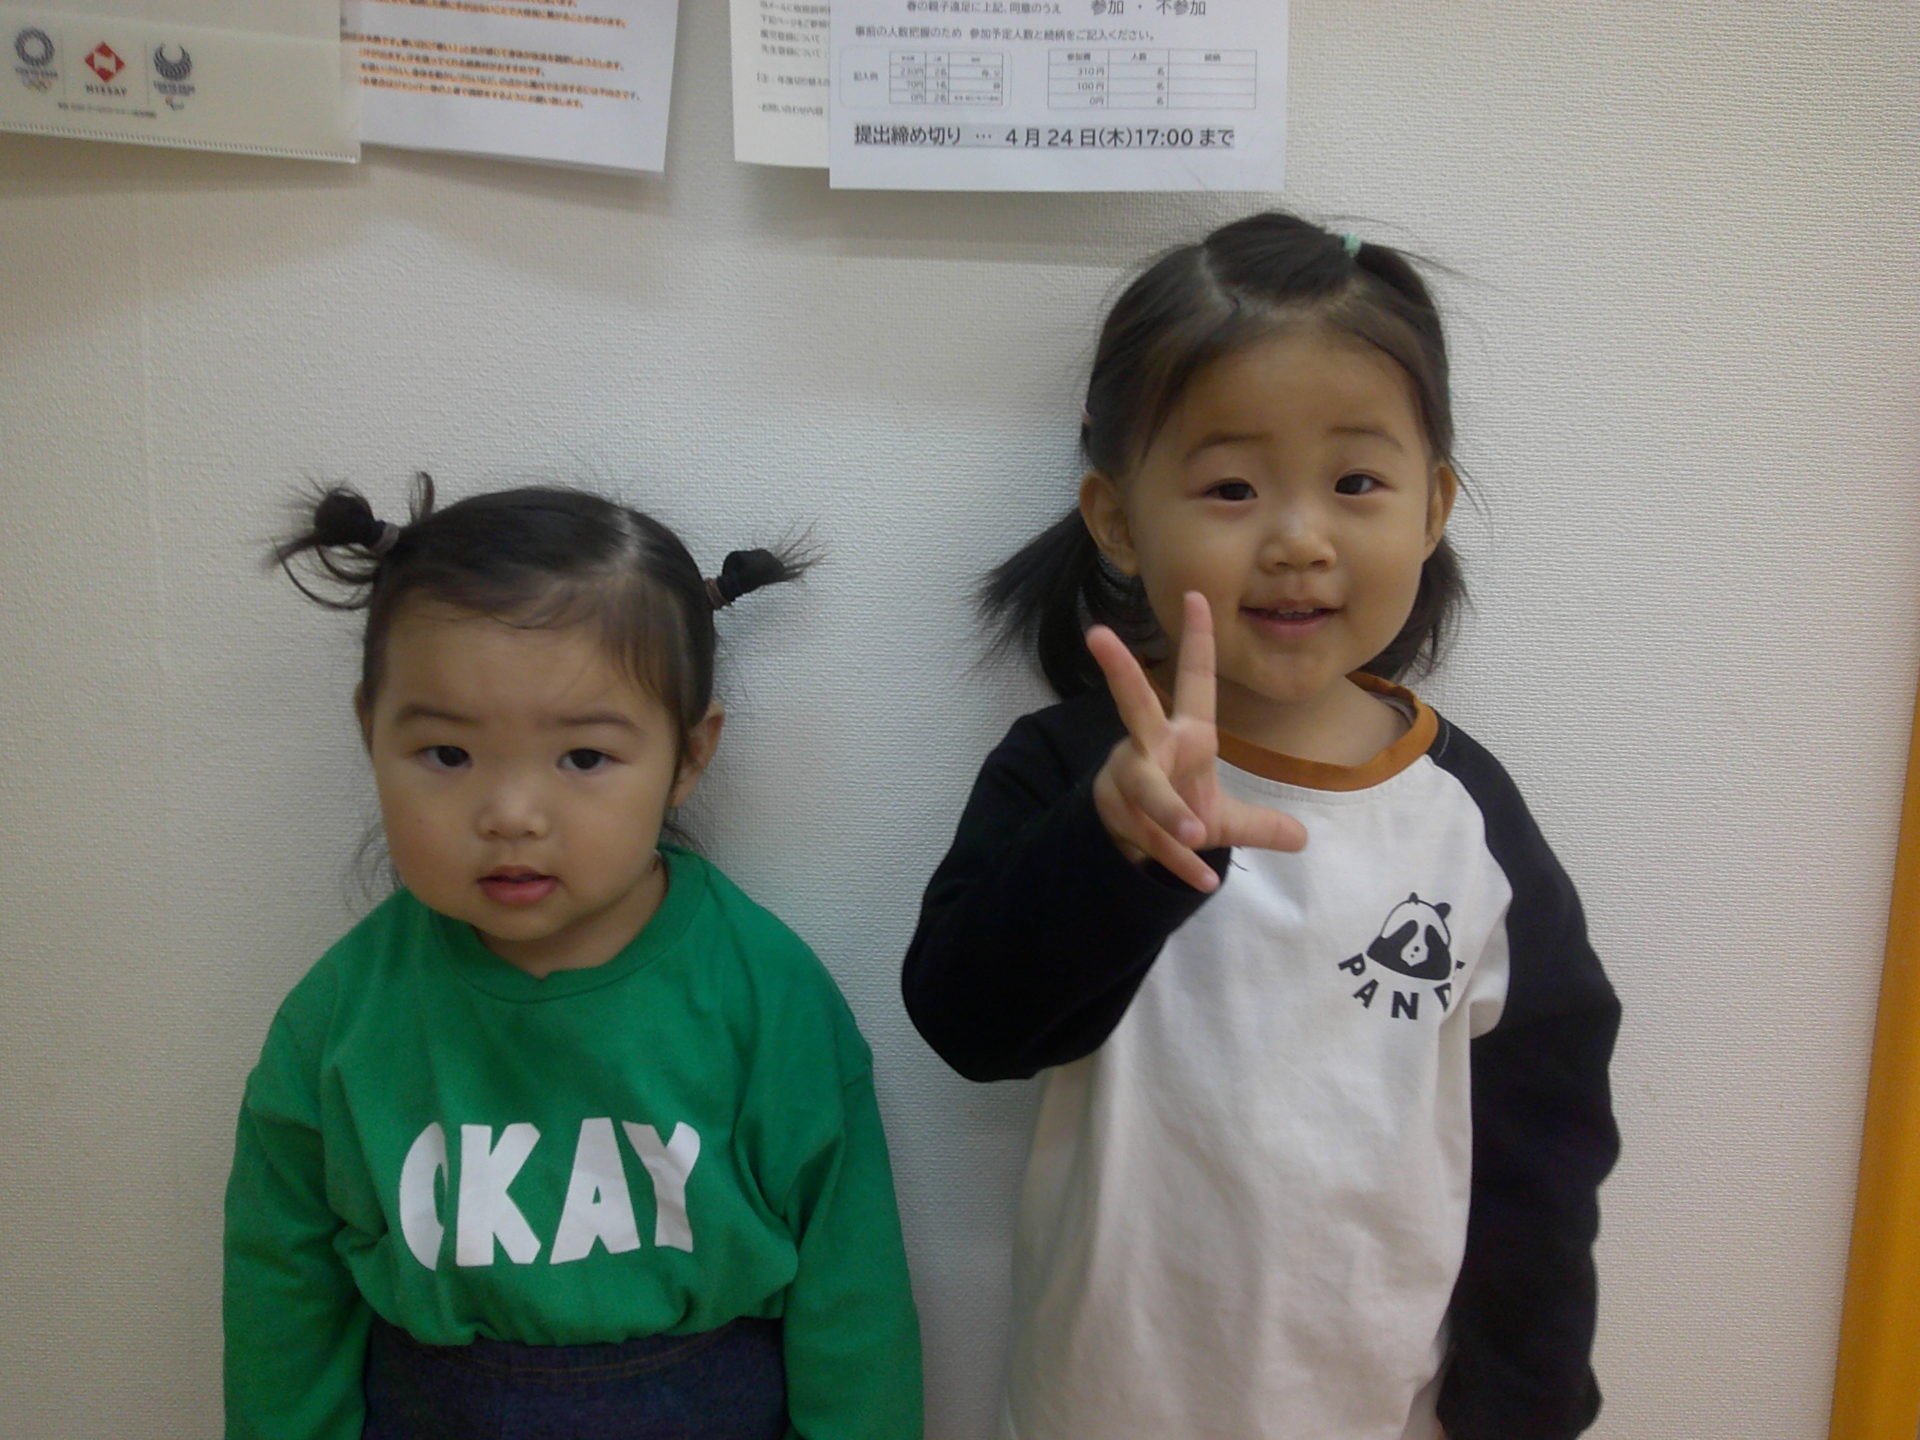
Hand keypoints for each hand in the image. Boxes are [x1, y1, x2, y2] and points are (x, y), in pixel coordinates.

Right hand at [1087, 591, 1307, 892]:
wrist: (1134, 852)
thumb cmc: (1179, 816)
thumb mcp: (1224, 821)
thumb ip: (1261, 826)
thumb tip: (1304, 839)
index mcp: (1184, 736)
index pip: (1193, 682)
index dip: (1197, 641)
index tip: (1199, 594)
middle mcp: (1149, 747)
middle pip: (1133, 704)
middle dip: (1119, 671)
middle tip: (1099, 634)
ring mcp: (1128, 777)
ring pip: (1146, 787)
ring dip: (1169, 812)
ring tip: (1193, 834)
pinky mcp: (1115, 810)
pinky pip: (1150, 834)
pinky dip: (1178, 859)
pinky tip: (1203, 880)